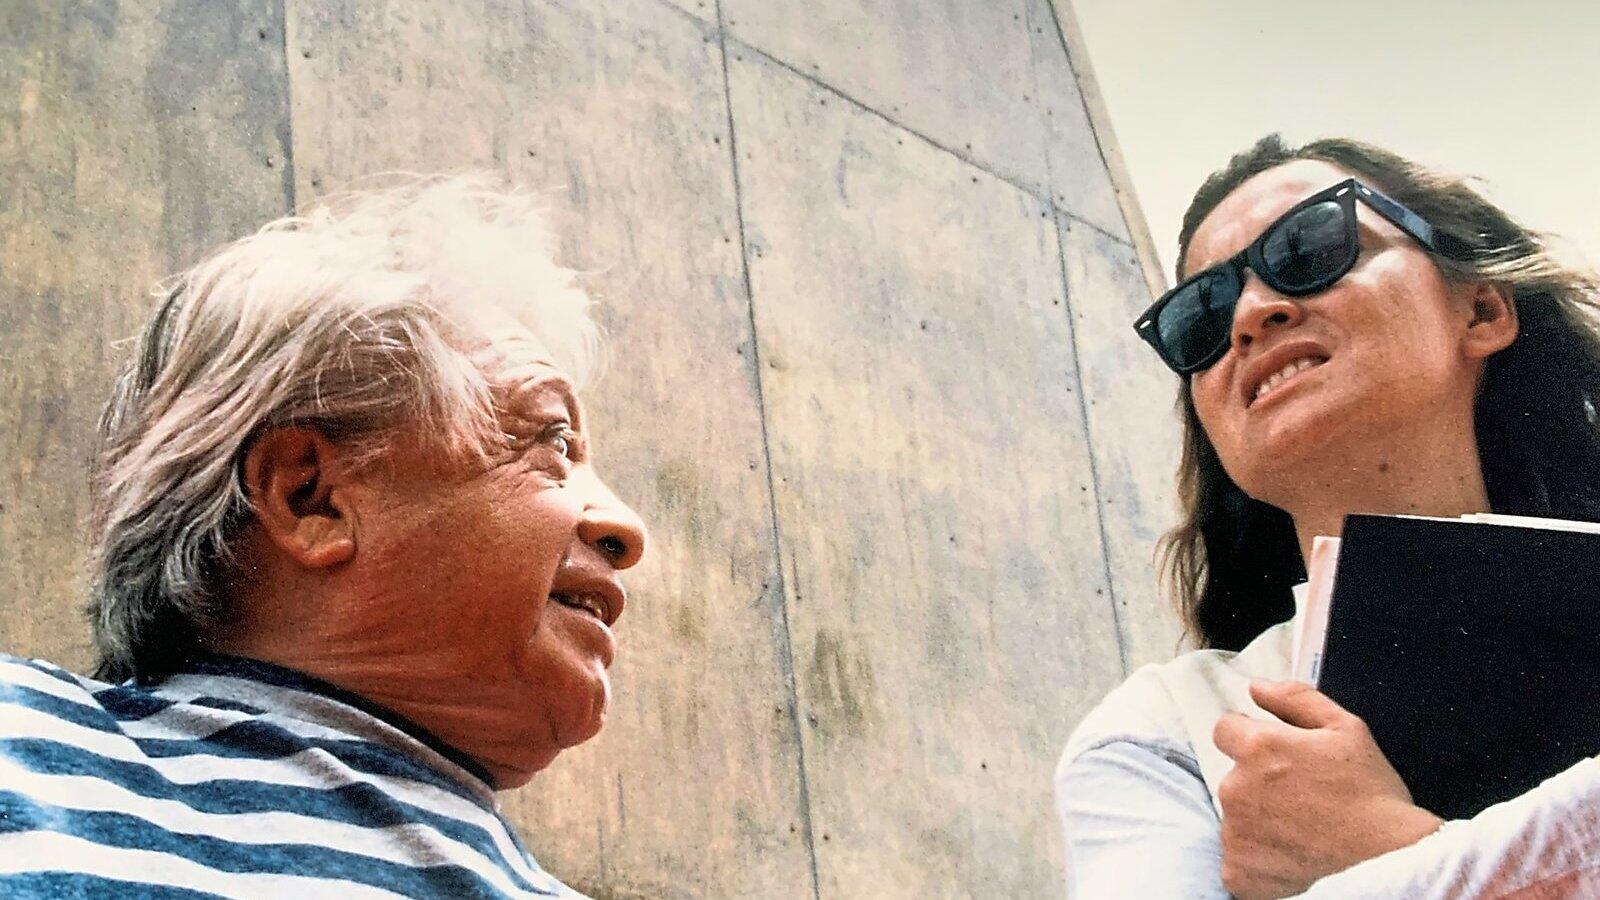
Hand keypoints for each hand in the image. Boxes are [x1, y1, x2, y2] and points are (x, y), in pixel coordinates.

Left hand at [1212, 680, 1443, 898]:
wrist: (1390, 859)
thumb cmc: (1373, 794)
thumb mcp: (1346, 729)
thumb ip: (1295, 699)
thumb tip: (1257, 687)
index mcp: (1258, 748)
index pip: (1226, 730)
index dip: (1251, 740)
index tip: (1277, 758)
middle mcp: (1237, 787)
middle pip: (1233, 776)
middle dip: (1260, 782)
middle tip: (1302, 797)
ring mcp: (1235, 832)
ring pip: (1236, 817)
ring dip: (1259, 820)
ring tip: (1302, 828)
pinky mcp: (1239, 870)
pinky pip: (1237, 859)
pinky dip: (1257, 859)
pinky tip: (1290, 854)